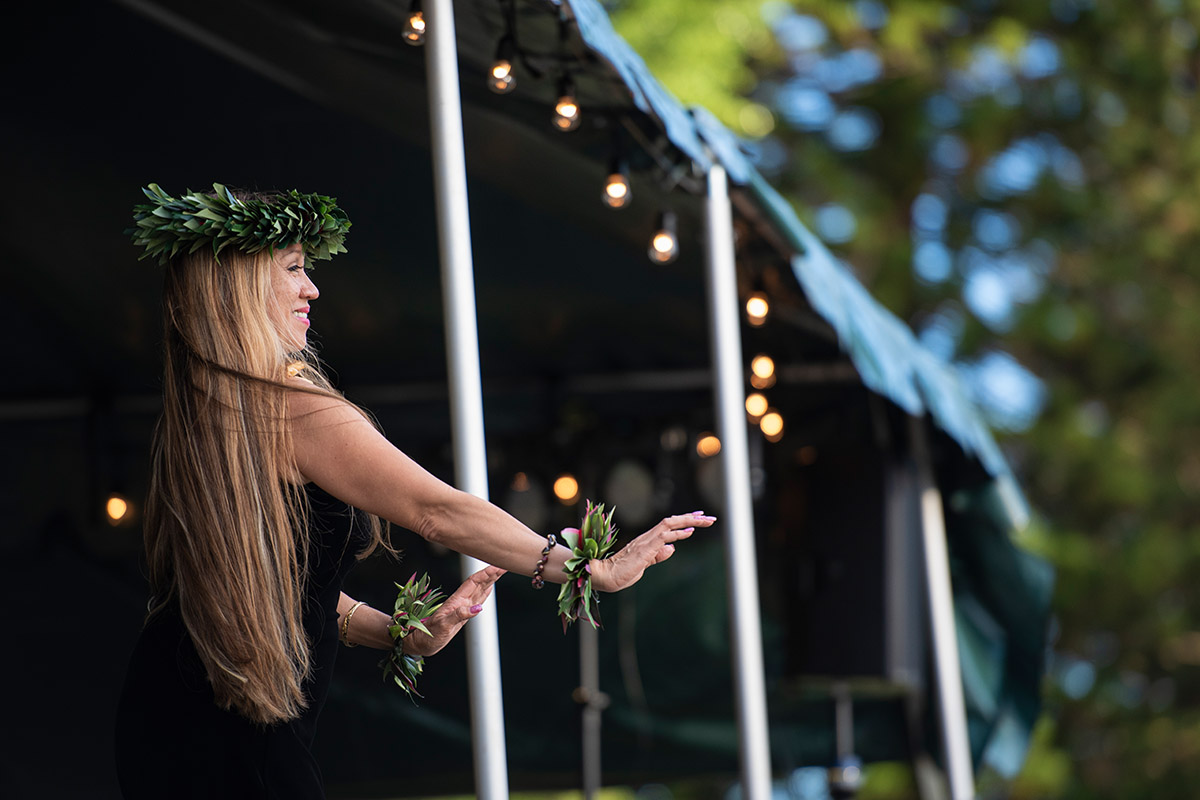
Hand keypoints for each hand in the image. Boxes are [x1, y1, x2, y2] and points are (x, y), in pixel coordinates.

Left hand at [403, 565, 504, 656]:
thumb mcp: (443, 626)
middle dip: (492, 572)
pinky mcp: (463, 614)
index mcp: (456, 601)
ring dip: (490, 578)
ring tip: (501, 569)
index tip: (498, 565)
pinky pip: (477, 598)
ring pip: (479, 588)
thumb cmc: (428, 635)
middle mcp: (460, 601)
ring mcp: (462, 607)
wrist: (421, 643)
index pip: (474, 582)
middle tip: (505, 562)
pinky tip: (490, 586)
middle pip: (479, 582)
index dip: (486, 573)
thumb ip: (459, 615)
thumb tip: (478, 608)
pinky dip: (486, 590)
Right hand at [590, 511, 714, 592]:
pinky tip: (689, 532)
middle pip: (672, 521)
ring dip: (689, 521)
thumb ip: (657, 555)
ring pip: (670, 524)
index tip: (699, 518)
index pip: (669, 526)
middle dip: (692, 518)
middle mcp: (647, 537)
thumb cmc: (621, 573)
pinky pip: (664, 536)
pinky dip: (678, 533)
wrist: (604, 577)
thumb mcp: (644, 564)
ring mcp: (646, 541)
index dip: (684, 521)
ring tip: (705, 520)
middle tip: (709, 517)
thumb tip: (672, 548)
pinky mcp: (645, 549)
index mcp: (647, 540)